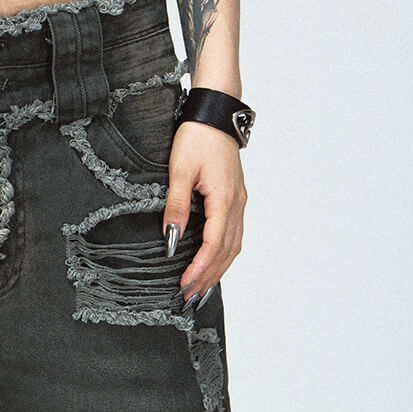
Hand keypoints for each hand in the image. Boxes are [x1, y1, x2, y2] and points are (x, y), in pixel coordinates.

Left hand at [162, 120, 246, 306]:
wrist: (215, 112)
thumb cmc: (197, 137)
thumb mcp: (179, 171)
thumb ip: (176, 207)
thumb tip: (172, 241)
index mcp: (225, 200)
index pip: (214, 246)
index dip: (199, 269)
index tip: (184, 286)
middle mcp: (238, 204)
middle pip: (227, 253)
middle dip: (209, 277)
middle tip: (190, 298)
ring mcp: (240, 201)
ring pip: (234, 246)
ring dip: (218, 270)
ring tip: (202, 290)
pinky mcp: (237, 198)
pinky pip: (234, 234)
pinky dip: (224, 255)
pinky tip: (213, 264)